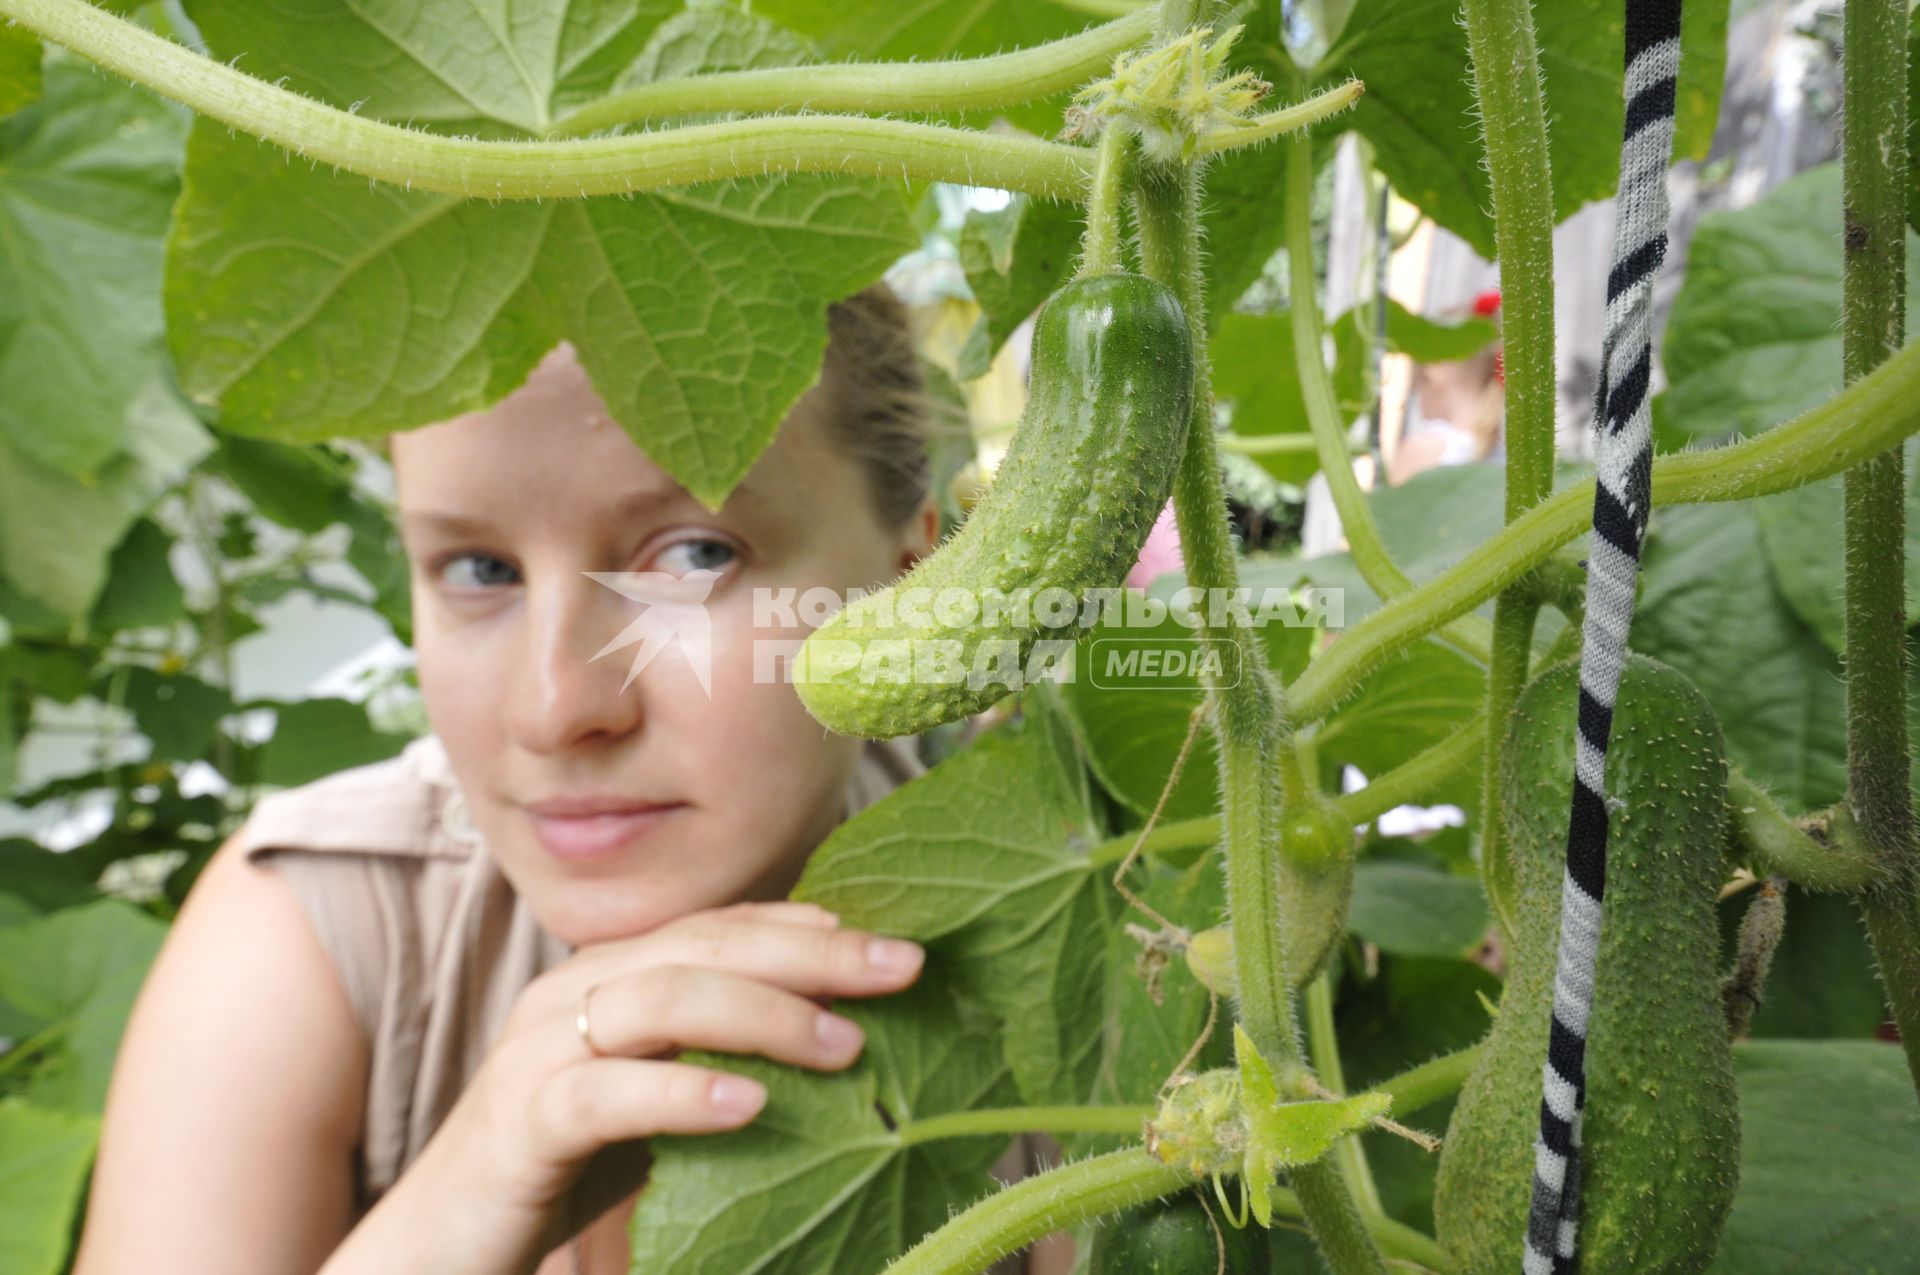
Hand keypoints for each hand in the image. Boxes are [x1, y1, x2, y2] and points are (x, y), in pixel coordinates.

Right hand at [323, 900, 924, 1274]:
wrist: (437, 1246)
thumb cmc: (559, 1169)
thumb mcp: (654, 1097)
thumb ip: (717, 1054)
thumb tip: (841, 1031)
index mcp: (607, 977)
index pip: (720, 926)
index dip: (808, 925)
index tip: (893, 940)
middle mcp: (572, 993)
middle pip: (705, 946)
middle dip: (813, 953)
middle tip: (901, 969)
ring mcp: (540, 1050)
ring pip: (663, 999)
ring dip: (766, 1015)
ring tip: (847, 1044)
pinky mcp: (520, 1122)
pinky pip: (605, 1092)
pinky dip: (683, 1092)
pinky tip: (749, 1104)